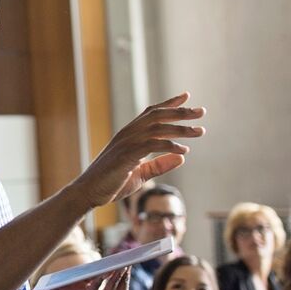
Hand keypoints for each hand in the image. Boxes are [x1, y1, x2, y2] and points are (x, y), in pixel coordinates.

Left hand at [34, 268, 129, 289]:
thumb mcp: (82, 282)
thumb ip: (95, 277)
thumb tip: (109, 265)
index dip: (126, 281)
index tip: (129, 266)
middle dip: (123, 279)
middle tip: (126, 265)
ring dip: (113, 281)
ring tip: (117, 268)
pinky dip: (97, 284)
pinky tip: (101, 275)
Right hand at [70, 93, 205, 208]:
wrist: (88, 192)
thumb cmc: (112, 183)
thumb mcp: (141, 174)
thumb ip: (160, 165)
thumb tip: (181, 158)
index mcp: (130, 134)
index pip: (152, 112)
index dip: (170, 103)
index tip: (186, 97)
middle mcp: (128, 133)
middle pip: (158, 115)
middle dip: (181, 112)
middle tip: (201, 112)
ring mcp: (126, 143)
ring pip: (158, 128)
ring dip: (180, 128)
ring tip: (199, 131)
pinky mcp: (126, 155)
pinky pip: (152, 145)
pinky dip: (170, 146)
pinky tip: (184, 151)